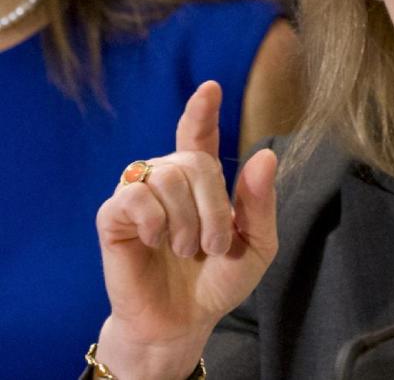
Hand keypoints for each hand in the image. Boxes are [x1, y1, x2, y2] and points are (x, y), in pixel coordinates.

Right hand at [94, 81, 277, 376]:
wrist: (184, 321)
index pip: (199, 133)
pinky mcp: (113, 217)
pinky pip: (133, 195)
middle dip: (213, 206)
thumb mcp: (256, 243)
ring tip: (186, 249)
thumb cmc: (219, 279)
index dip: (203, 109)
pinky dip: (154, 219)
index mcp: (203, 181)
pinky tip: (157, 240)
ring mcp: (140, 194)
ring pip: (167, 176)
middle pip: (194, 161)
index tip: (210, 87)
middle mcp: (170, 178)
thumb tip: (265, 155)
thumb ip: (259, 202)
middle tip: (214, 243)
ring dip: (186, 220)